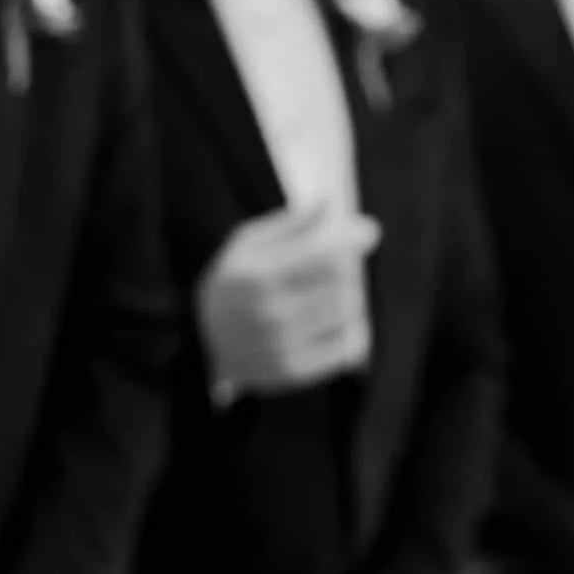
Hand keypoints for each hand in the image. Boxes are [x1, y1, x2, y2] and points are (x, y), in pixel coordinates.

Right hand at [196, 204, 378, 399]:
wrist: (204, 347)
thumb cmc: (233, 286)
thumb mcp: (246, 244)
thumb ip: (290, 224)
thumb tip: (331, 203)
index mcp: (256, 276)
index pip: (325, 254)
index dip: (353, 239)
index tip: (368, 232)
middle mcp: (269, 313)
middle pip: (341, 282)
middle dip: (349, 268)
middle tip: (338, 266)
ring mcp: (282, 345)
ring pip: (349, 312)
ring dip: (350, 297)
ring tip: (331, 294)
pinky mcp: (294, 371)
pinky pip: (349, 346)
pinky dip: (351, 330)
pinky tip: (334, 323)